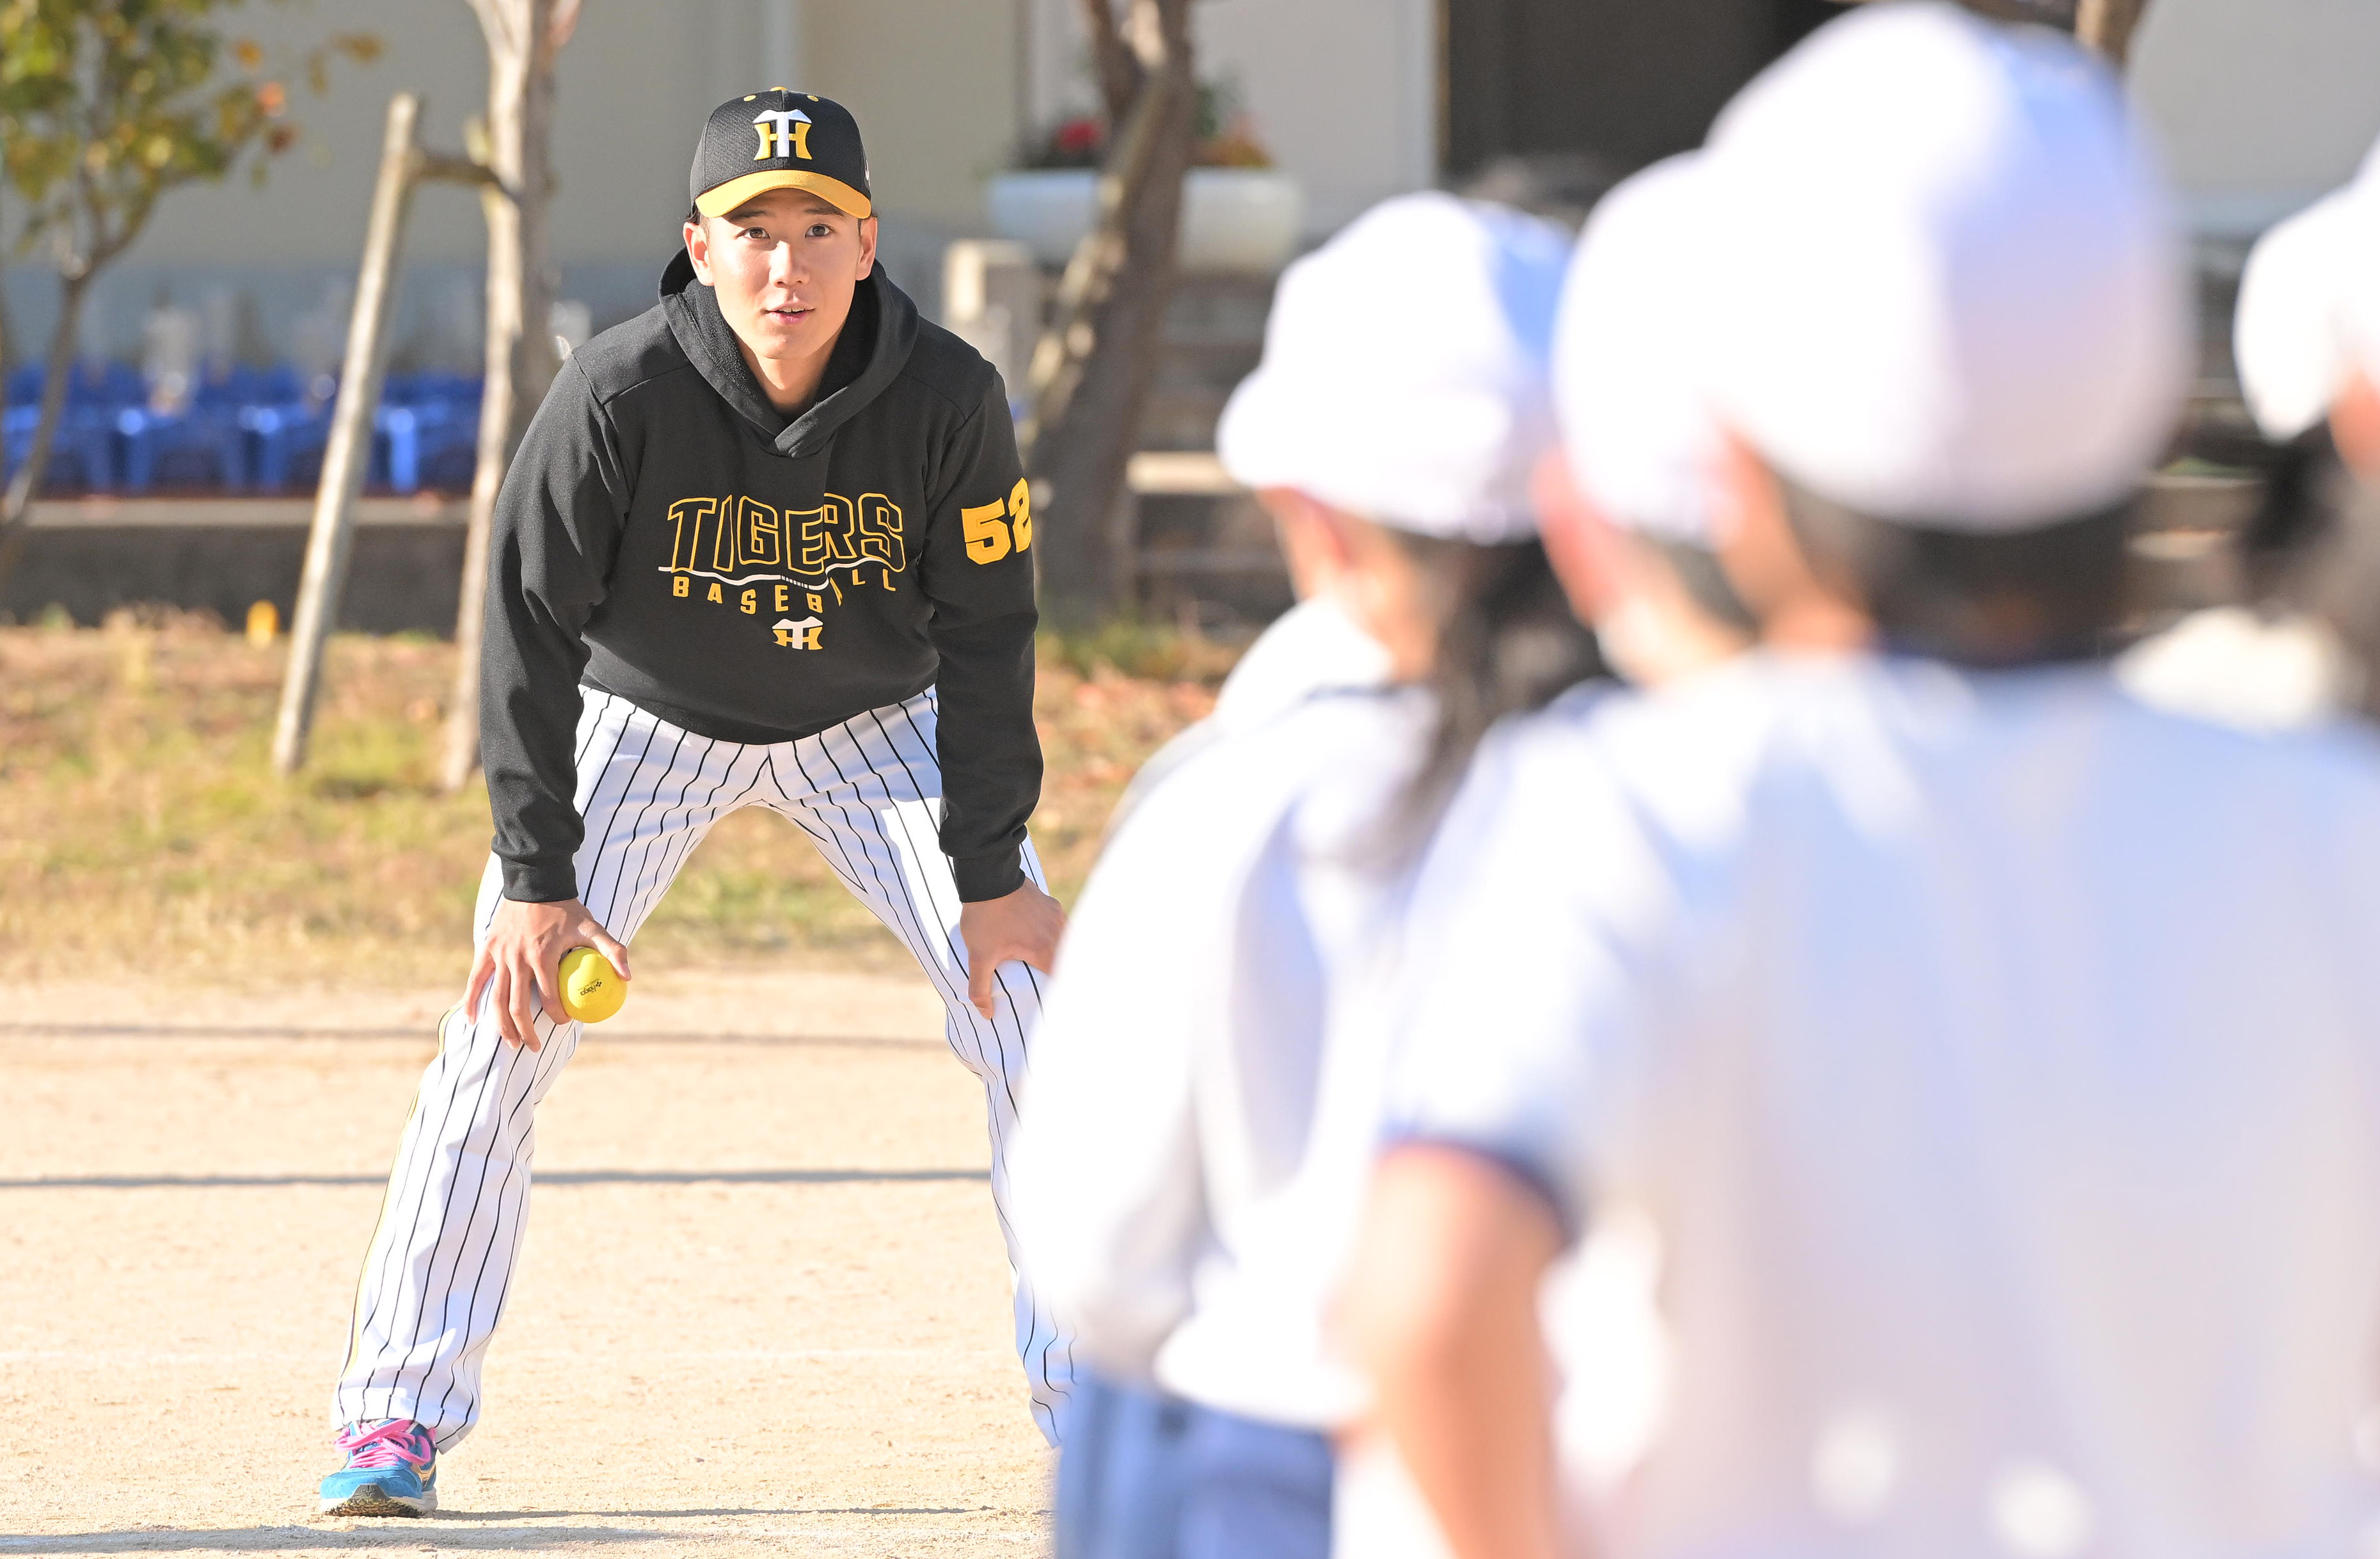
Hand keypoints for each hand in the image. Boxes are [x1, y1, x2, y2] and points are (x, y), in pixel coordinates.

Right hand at [464, 896, 631, 1050]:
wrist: (535, 883)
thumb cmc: (566, 908)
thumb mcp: (592, 926)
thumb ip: (612, 950)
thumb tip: (628, 977)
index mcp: (543, 956)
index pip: (549, 997)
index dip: (558, 1015)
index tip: (565, 1022)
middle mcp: (518, 959)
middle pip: (518, 1006)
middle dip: (526, 1032)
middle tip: (535, 1047)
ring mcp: (500, 955)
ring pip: (497, 999)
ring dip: (503, 1025)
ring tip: (512, 1044)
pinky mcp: (487, 949)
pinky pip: (476, 979)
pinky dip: (471, 1001)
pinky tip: (472, 1020)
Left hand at [957, 881, 1064, 1019]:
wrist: (988, 878)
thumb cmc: (985, 919)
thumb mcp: (978, 956)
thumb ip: (980, 988)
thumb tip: (986, 1014)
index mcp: (1044, 950)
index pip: (1064, 979)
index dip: (1065, 992)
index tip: (1064, 1002)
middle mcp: (1057, 934)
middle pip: (1069, 961)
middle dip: (1065, 974)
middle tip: (1060, 986)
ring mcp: (1057, 917)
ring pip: (1068, 943)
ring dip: (1063, 955)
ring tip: (1057, 966)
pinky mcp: (1052, 905)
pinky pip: (1061, 926)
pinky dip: (1057, 936)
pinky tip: (1045, 939)